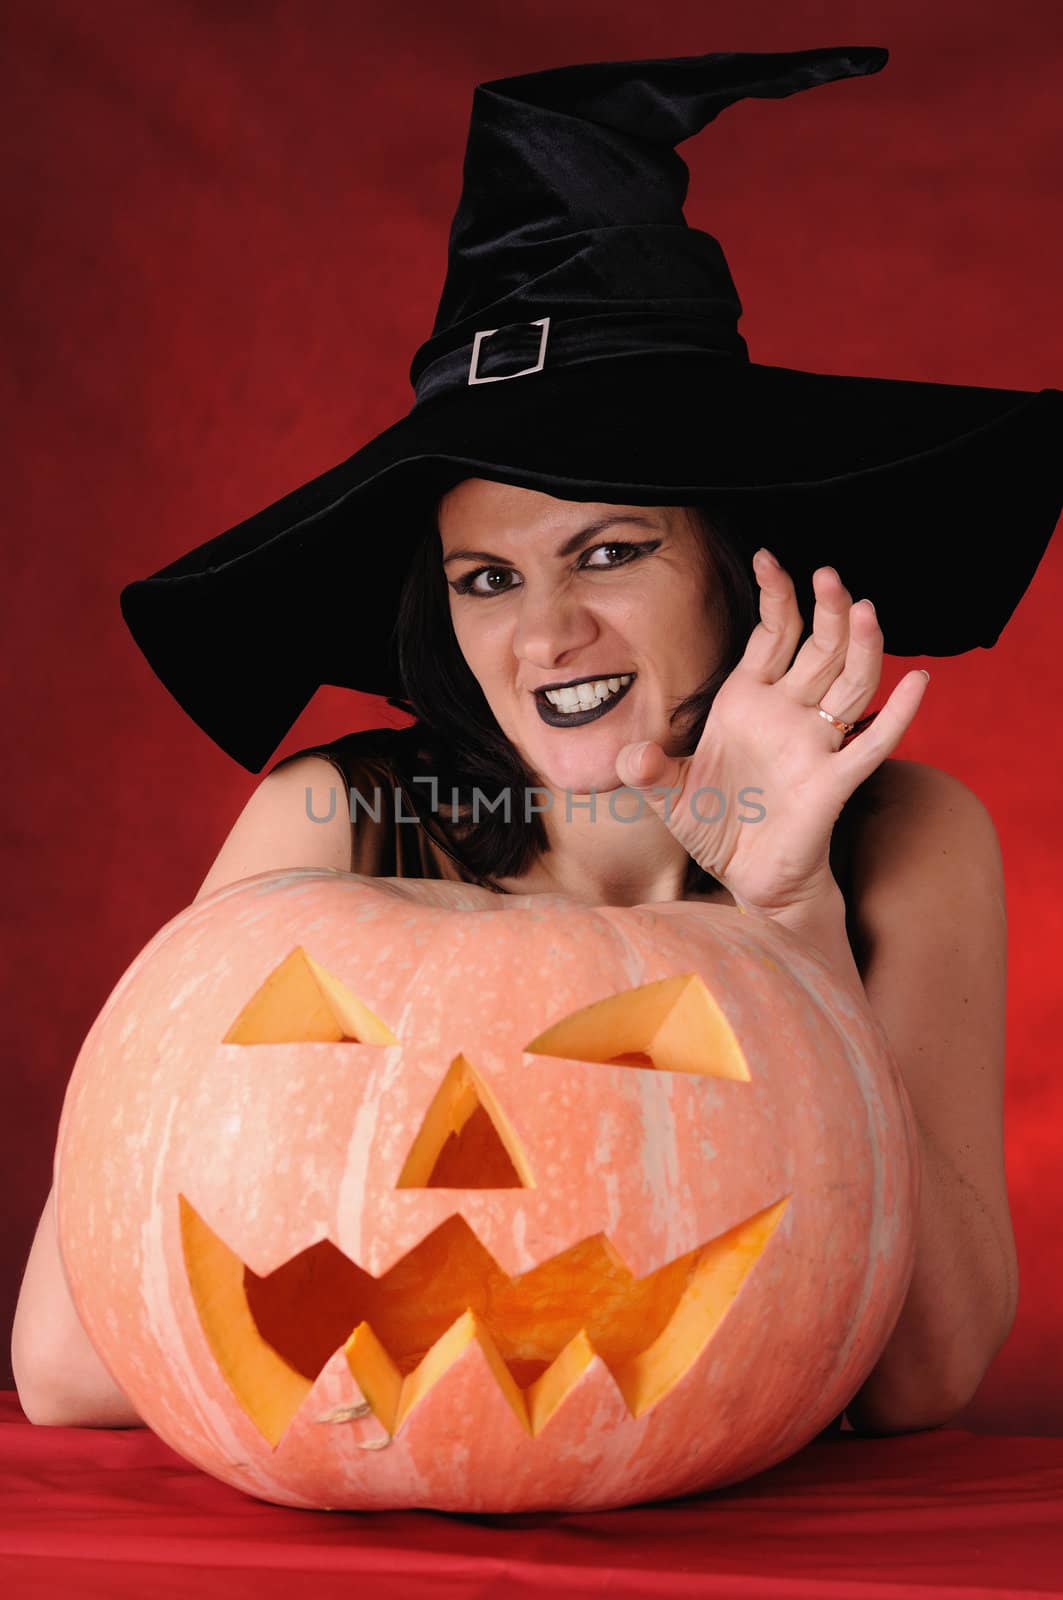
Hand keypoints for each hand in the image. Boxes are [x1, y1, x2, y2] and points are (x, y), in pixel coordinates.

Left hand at [613, 548, 929, 914]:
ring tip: (865, 611)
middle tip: (830, 576)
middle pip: (818, 648)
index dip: (776, 598)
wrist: (746, 878)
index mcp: (748, 701)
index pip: (772, 635)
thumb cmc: (715, 826)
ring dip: (861, 648)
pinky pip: (872, 744)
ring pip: (848, 684)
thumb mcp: (669, 794)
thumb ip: (648, 770)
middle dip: (826, 611)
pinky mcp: (833, 783)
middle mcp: (788, 714)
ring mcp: (815, 745)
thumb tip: (629, 757)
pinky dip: (898, 715)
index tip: (768, 557)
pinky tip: (918, 684)